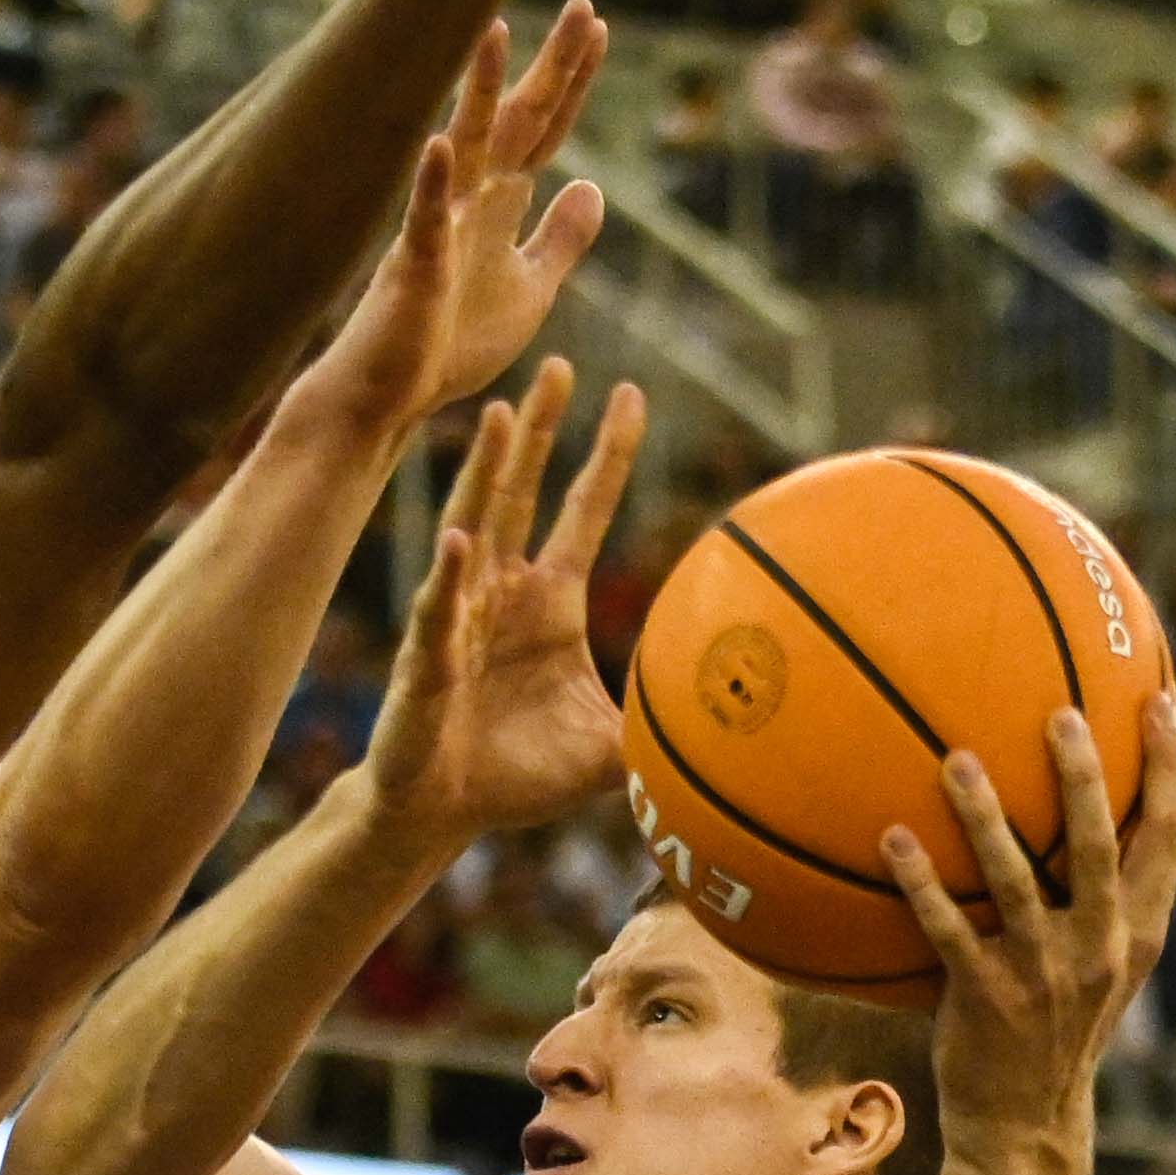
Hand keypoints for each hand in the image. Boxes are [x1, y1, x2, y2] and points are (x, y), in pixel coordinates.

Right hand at [302, 8, 615, 443]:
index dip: (572, 83)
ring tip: (497, 33)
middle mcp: (470, 202)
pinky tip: (441, 144)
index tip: (599, 27)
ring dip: (481, 93)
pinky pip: (424, 220)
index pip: (545, 131)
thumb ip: (560, 238)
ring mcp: (439, 229)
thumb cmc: (450, 343)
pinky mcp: (414, 269)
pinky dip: (433, 183)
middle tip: (583, 7)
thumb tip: (593, 186)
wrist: (392, 398)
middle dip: (551, 69)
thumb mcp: (531, 289)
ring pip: (466, 149)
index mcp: (499, 206)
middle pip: (517, 122)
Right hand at [347, 362, 638, 852]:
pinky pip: (439, 615)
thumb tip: (749, 742)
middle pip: (521, 491)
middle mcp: (500, 592)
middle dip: (537, 428)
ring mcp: (457, 618)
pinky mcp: (427, 660)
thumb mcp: (610, 750)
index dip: (606, 454)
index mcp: (548, 599)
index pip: (582, 509)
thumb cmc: (516, 774)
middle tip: (558, 362)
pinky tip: (458, 544)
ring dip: (484, 473)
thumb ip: (666, 729)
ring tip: (495, 415)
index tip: (631, 393)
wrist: (441, 812)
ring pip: (474, 529)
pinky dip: (448, 582)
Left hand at [874, 674, 1175, 1146]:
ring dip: (984, 817)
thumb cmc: (1059, 1022)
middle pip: (1098, 845)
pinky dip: (920, 883)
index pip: (1169, 834)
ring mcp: (1045, 975)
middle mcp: (1100, 947)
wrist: (1026, 1120)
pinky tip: (892, 837)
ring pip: (1016, 881)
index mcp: (1138, 929)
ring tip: (956, 760)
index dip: (1170, 765)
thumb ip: (1105, 894)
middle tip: (1057, 714)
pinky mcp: (986, 998)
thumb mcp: (1103, 964)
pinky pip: (948, 930)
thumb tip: (1090, 803)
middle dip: (1082, 777)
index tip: (1160, 698)